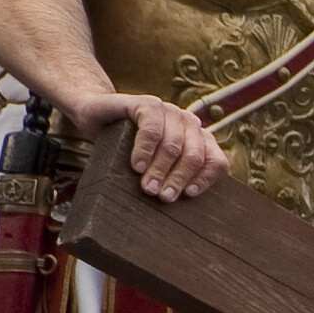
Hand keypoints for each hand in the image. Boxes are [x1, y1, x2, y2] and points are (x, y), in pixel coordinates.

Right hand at [78, 87, 226, 199]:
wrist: (97, 115)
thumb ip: (170, 178)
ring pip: (174, 145)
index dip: (205, 179)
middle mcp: (188, 123)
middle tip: (163, 197)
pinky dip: (145, 150)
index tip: (189, 195)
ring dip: (160, 169)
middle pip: (194, 155)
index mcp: (198, 139)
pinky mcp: (147, 104)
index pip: (216, 161)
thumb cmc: (126, 147)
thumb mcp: (153, 166)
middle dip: (178, 179)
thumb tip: (175, 208)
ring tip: (148, 187)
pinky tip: (137, 165)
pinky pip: (152, 129)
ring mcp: (169, 110)